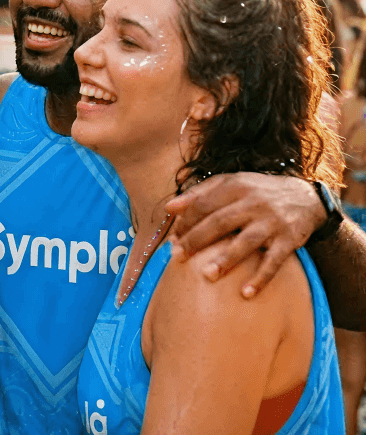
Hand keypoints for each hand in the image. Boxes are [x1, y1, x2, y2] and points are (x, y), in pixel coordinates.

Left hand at [166, 173, 324, 298]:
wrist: (306, 196)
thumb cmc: (257, 192)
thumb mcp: (230, 183)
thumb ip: (198, 194)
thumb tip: (169, 208)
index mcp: (235, 187)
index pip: (203, 205)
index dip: (186, 223)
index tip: (174, 240)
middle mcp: (253, 203)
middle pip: (219, 222)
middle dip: (196, 241)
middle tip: (178, 258)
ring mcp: (271, 222)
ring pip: (245, 241)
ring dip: (226, 260)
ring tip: (207, 276)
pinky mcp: (289, 240)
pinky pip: (274, 261)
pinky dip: (261, 277)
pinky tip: (246, 293)